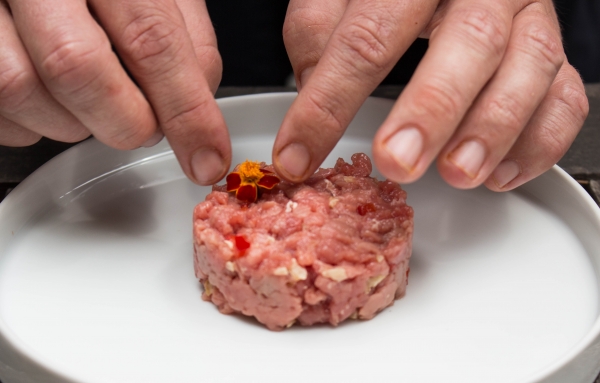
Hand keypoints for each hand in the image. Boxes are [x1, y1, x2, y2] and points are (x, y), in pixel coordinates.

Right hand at [0, 0, 229, 184]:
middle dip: (125, 121)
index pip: (150, 40)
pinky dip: (34, 121)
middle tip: (142, 122)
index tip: (206, 157)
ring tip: (92, 98)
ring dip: (74, 121)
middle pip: (77, 68)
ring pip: (23, 89)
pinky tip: (52, 96)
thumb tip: (200, 107)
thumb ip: (184, 36)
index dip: (186, 110)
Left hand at [275, 0, 588, 190]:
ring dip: (494, 129)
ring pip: (530, 67)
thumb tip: (315, 98)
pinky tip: (501, 173)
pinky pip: (563, 96)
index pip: (368, 36)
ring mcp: (525, 16)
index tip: (299, 155)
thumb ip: (321, 37)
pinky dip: (539, 140)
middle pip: (470, 42)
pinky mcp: (550, 51)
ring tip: (458, 173)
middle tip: (398, 162)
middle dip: (432, 110)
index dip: (329, 102)